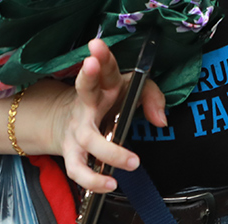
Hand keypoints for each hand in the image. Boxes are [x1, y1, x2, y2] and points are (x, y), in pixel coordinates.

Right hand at [51, 38, 167, 191]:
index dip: (102, 56)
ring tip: (132, 160)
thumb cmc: (107, 102)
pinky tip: (110, 184)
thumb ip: (151, 97)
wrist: (65, 121)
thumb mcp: (130, 91)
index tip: (96, 45)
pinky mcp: (72, 152)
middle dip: (86, 76)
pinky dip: (93, 180)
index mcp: (104, 85)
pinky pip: (79, 169)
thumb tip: (162, 120)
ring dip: (107, 150)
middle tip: (89, 65)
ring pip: (88, 138)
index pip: (106, 68)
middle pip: (84, 88)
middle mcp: (87, 104)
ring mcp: (78, 129)